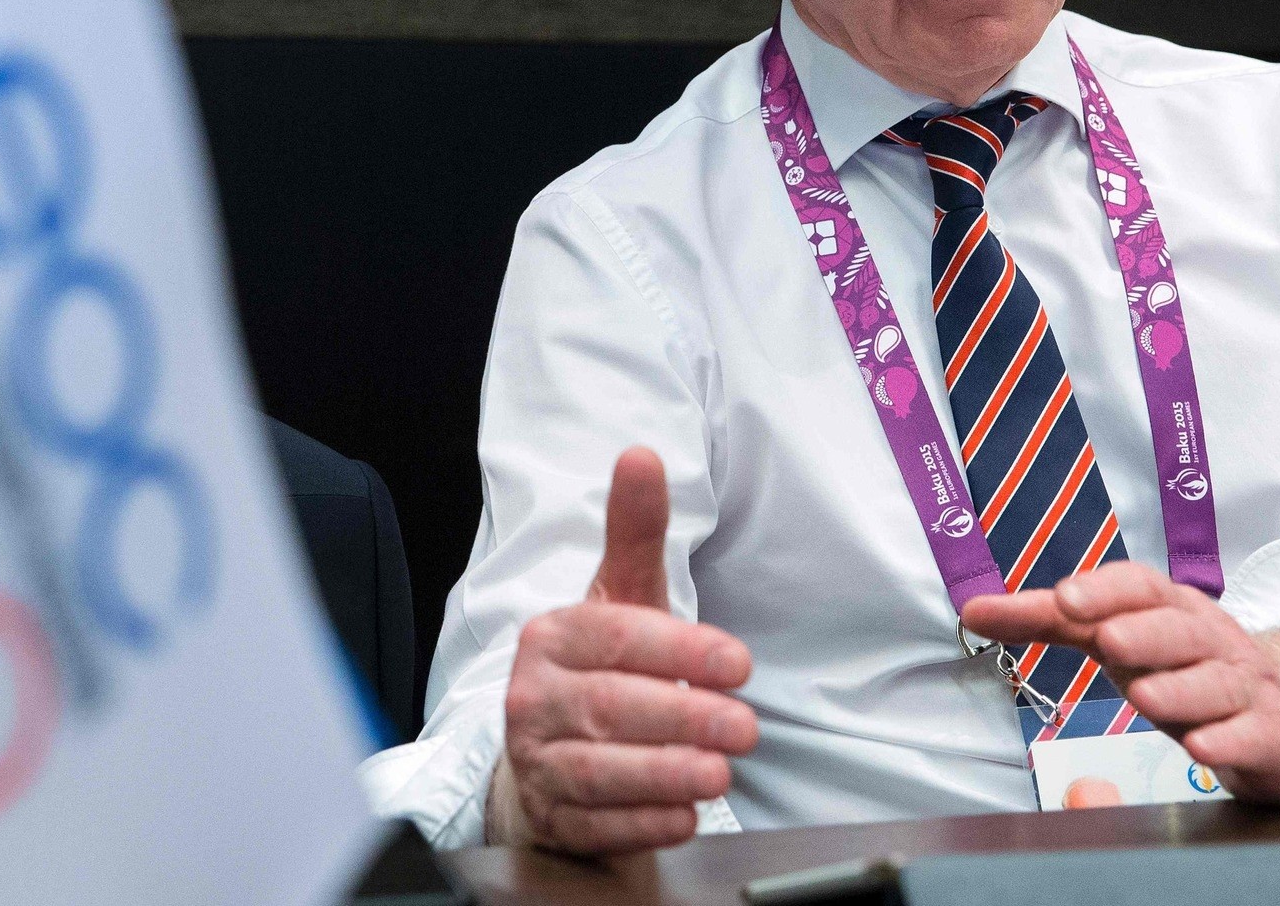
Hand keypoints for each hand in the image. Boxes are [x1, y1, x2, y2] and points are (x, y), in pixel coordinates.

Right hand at [491, 448, 758, 853]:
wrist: (550, 747)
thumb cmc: (601, 664)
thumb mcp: (622, 595)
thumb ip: (635, 532)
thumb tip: (641, 455)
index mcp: (554, 636)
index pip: (618, 639)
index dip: (681, 651)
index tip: (739, 663)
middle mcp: (534, 696)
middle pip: (611, 706)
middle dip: (685, 717)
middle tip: (745, 727)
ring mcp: (536, 760)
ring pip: (598, 771)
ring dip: (665, 776)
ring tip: (719, 774)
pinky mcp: (548, 815)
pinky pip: (594, 824)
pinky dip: (641, 823)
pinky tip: (682, 815)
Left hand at [960, 561, 1279, 802]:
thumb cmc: (1186, 664)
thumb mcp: (1120, 636)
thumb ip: (1048, 622)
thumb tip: (972, 610)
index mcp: (1171, 608)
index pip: (1140, 586)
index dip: (1105, 588)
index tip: (1066, 597)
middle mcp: (1211, 638)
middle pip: (1179, 629)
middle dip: (1143, 633)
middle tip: (1108, 640)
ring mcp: (1245, 685)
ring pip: (1214, 682)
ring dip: (1180, 688)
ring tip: (1146, 697)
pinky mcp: (1270, 732)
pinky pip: (1251, 733)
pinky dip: (1228, 740)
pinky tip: (1204, 747)